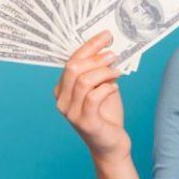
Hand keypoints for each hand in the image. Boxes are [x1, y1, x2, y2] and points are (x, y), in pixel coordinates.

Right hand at [54, 30, 130, 166]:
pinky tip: (115, 88)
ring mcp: (71, 113)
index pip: (71, 61)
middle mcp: (62, 100)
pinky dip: (107, 88)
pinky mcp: (84, 122)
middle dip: (95, 57)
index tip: (106, 35)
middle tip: (113, 54)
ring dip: (104, 73)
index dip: (89, 46)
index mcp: (63, 89)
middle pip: (73, 68)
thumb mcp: (102, 87)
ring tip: (117, 73)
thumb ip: (100, 71)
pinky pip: (94, 97)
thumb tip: (108, 48)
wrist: (111, 144)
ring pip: (84, 81)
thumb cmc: (106, 114)